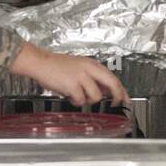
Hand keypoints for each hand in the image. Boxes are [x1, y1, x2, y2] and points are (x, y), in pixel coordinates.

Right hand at [8, 42, 128, 106]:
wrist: (39, 62)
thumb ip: (92, 78)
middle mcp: (89, 69)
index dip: (121, 89)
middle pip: (112, 83)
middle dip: (117, 95)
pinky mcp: (72, 85)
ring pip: (95, 96)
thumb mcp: (78, 68)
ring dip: (87, 100)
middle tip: (117, 103)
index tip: (126, 98)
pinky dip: (75, 101)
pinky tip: (69, 96)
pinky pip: (80, 100)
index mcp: (91, 64)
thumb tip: (105, 90)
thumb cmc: (55, 66)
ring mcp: (81, 77)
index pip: (112, 77)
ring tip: (77, 96)